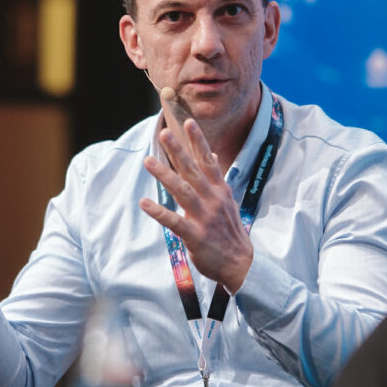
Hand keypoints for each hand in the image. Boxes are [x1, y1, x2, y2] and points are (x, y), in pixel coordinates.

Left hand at [138, 118, 253, 290]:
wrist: (242, 264)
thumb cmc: (230, 232)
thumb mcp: (228, 202)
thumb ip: (216, 179)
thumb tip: (212, 156)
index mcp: (220, 190)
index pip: (208, 161)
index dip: (198, 142)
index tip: (189, 122)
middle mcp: (213, 200)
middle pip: (192, 171)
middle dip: (178, 151)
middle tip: (164, 134)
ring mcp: (204, 217)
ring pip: (182, 191)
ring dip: (165, 175)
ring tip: (148, 161)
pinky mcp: (196, 236)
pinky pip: (174, 222)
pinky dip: (159, 212)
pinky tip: (144, 203)